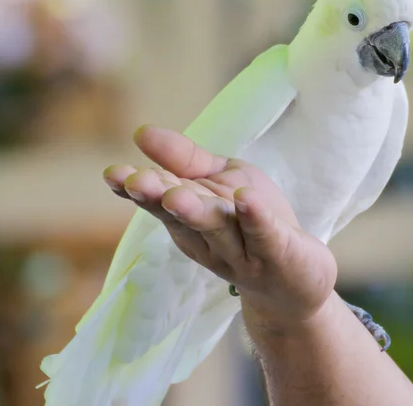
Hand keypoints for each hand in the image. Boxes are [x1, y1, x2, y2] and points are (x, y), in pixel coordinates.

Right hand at [103, 125, 336, 331]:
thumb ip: (183, 160)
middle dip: (158, 198)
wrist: (299, 280)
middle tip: (135, 182)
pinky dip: (254, 218)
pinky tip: (245, 199)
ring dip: (194, 211)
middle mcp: (209, 238)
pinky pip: (264, 235)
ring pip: (215, 228)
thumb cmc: (251, 222)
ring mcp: (242, 251)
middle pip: (181, 216)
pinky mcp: (278, 254)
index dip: (137, 188)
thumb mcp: (219, 181)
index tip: (113, 174)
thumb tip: (140, 132)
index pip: (159, 200)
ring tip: (175, 195)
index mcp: (190, 219)